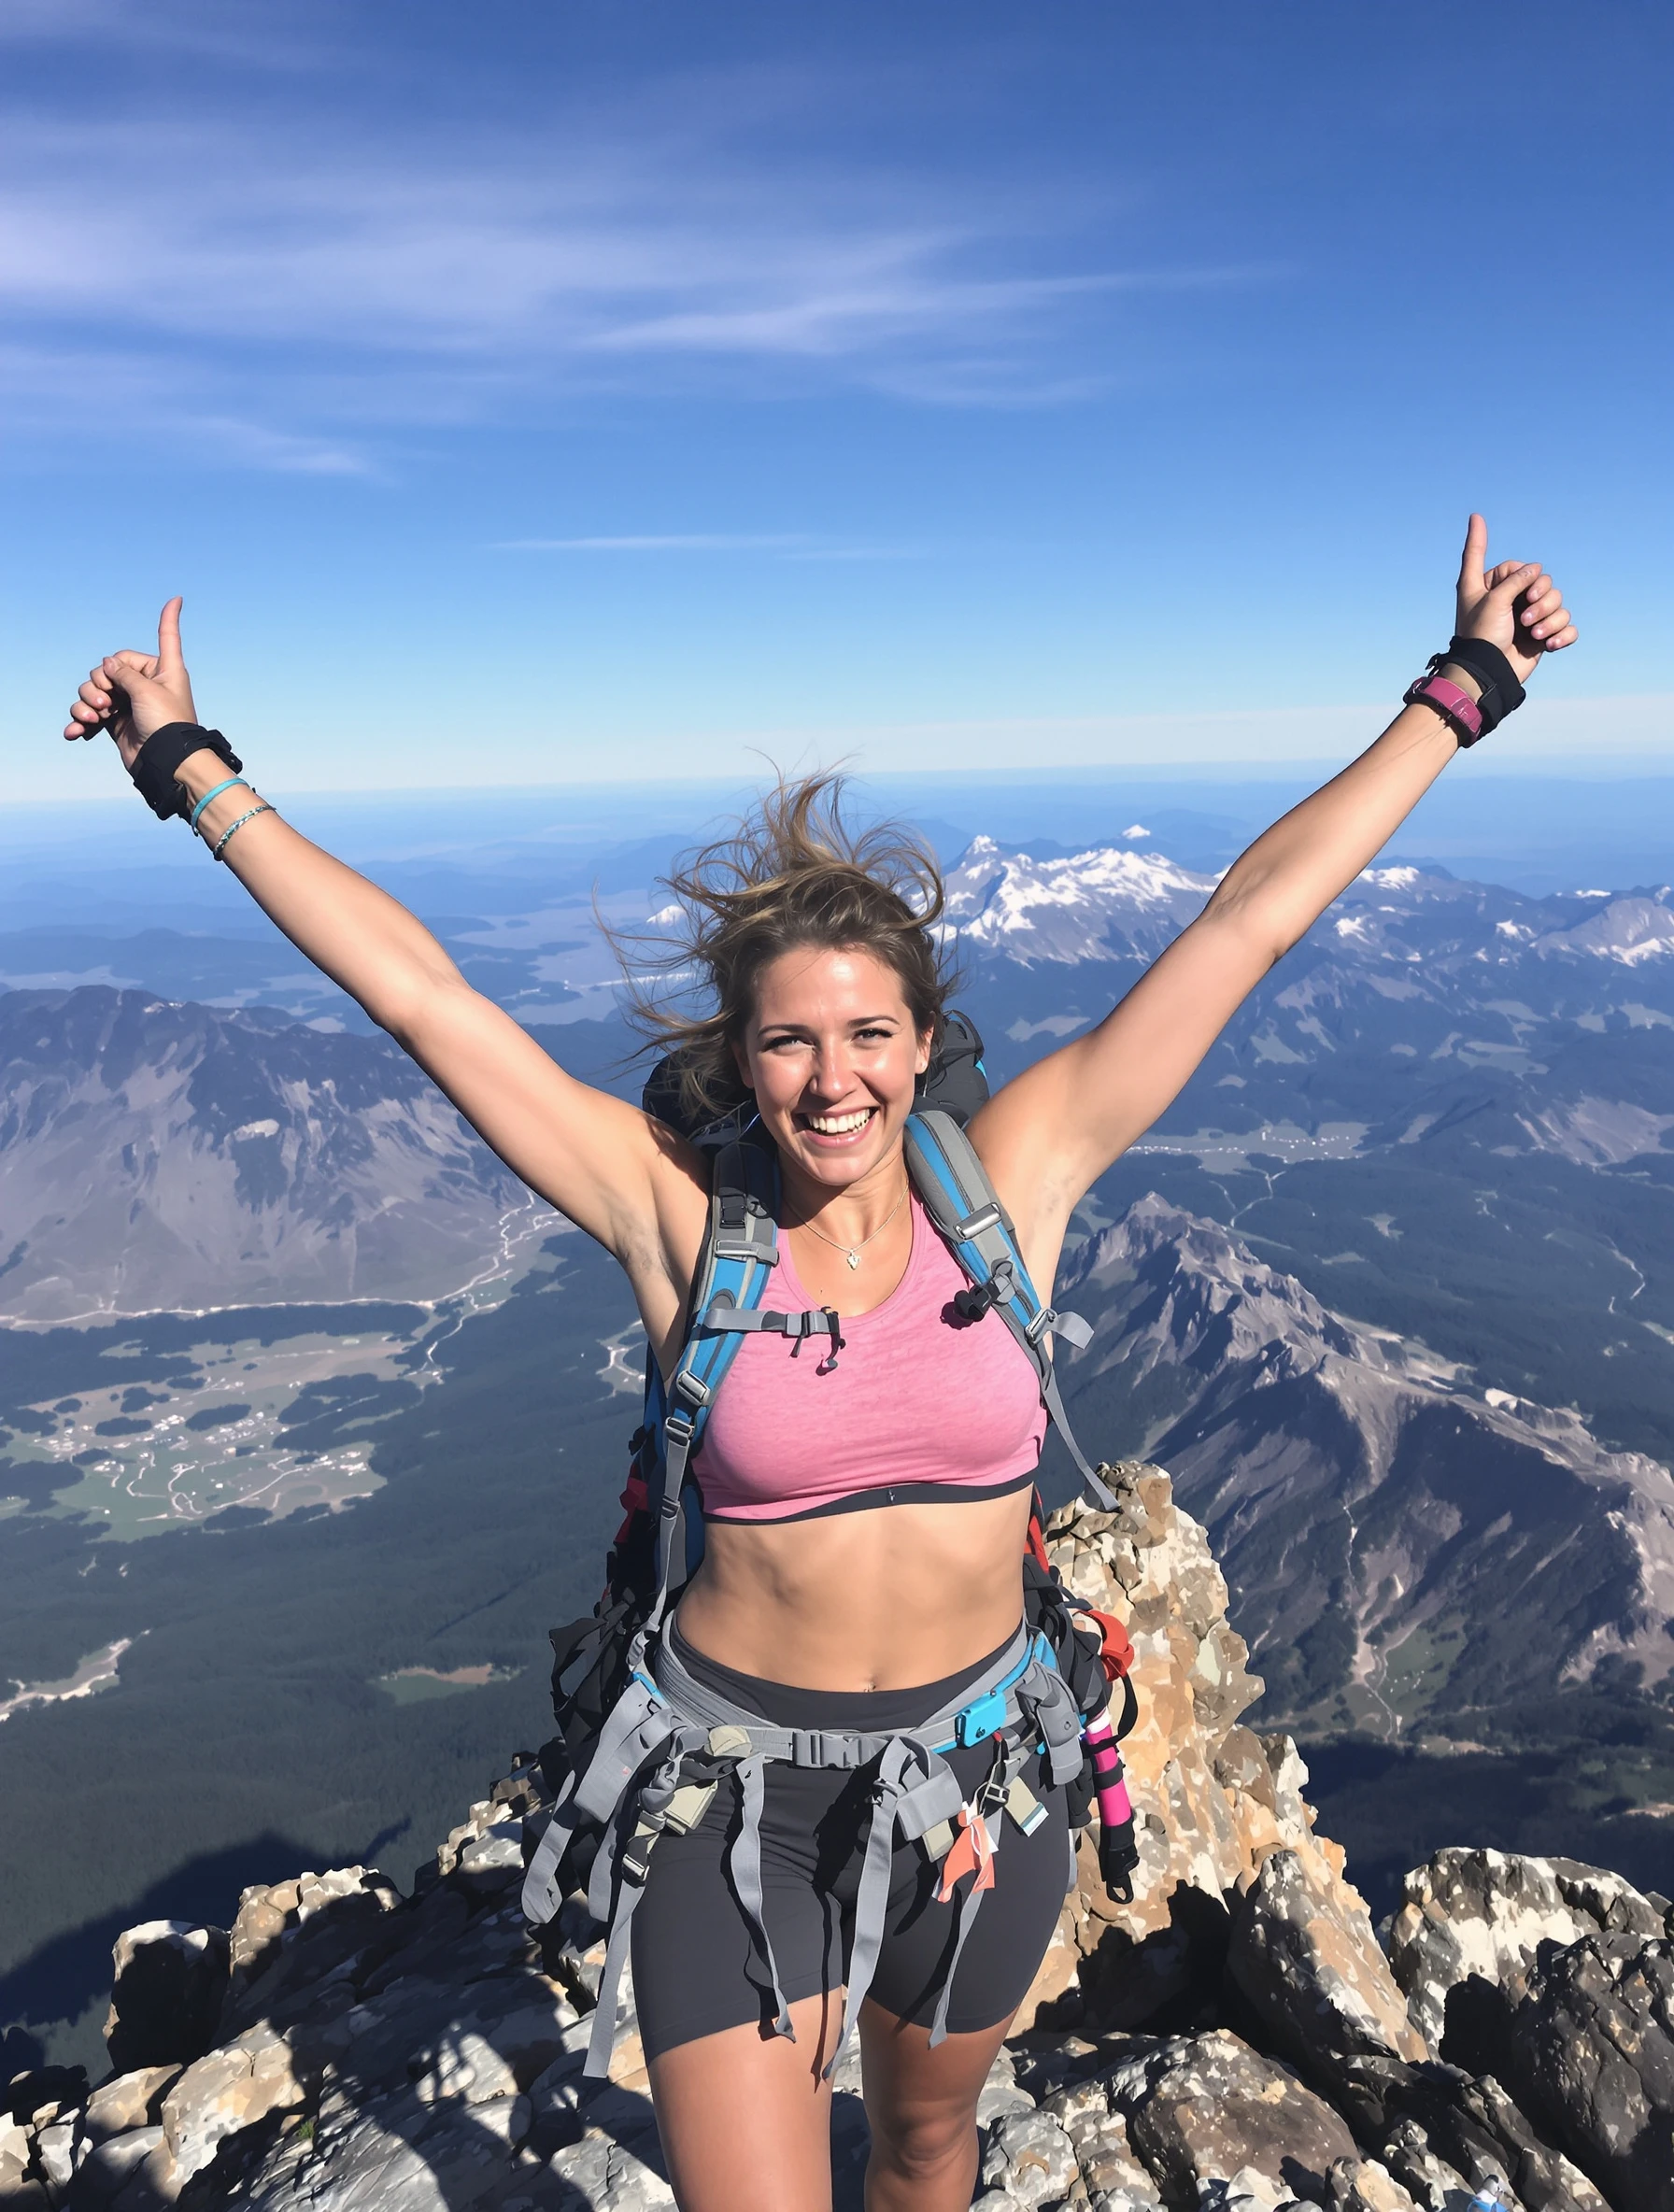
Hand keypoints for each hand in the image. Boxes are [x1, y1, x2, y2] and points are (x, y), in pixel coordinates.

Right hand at [63, 597, 196, 770]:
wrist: (164, 762)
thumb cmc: (166, 723)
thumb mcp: (146, 690)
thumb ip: (123, 672)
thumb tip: (107, 664)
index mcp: (164, 669)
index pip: (166, 637)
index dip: (169, 618)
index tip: (177, 598)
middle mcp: (147, 683)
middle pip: (108, 667)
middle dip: (99, 683)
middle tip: (107, 701)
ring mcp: (129, 703)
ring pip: (94, 690)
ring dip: (87, 703)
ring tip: (96, 718)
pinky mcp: (115, 723)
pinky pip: (89, 714)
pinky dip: (80, 722)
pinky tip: (75, 732)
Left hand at [1455, 514, 1576, 682]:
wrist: (1489, 673)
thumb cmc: (1483, 636)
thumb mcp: (1494, 600)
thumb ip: (1515, 580)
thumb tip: (1535, 569)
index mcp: (1493, 591)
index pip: (1514, 567)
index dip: (1521, 574)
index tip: (1520, 590)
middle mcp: (1511, 602)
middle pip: (1543, 583)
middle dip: (1542, 599)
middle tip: (1526, 618)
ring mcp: (1529, 619)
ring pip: (1558, 604)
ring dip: (1550, 619)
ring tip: (1534, 634)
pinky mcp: (1542, 637)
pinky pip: (1567, 628)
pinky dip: (1563, 635)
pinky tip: (1551, 644)